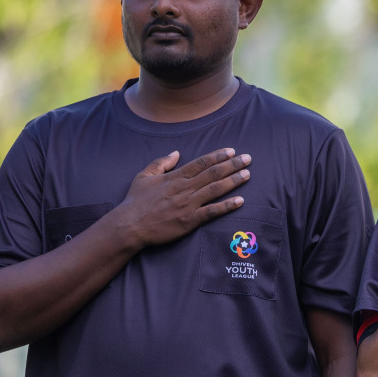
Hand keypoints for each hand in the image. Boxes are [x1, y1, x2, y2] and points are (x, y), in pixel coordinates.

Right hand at [109, 148, 250, 248]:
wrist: (129, 225)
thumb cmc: (136, 201)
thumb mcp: (144, 176)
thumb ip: (161, 163)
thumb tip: (176, 153)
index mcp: (175, 177)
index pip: (201, 163)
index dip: (218, 156)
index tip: (232, 151)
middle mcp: (184, 188)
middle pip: (213, 173)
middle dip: (232, 165)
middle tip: (248, 158)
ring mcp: (188, 204)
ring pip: (215, 189)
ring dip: (234, 181)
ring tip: (248, 174)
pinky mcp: (189, 220)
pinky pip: (212, 211)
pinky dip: (227, 206)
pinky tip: (240, 201)